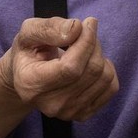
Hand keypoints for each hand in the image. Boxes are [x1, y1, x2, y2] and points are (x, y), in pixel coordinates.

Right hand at [0, 17, 118, 120]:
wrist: (26, 77)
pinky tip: (91, 63)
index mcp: (32, 83)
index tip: (88, 22)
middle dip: (93, 44)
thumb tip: (76, 29)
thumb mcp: (29, 32)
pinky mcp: (83, 114)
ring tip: (84, 48)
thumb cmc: (28, 51)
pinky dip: (107, 69)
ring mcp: (68, 112)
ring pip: (104, 78)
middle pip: (91, 71)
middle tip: (84, 32)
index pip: (71, 67)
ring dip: (100, 55)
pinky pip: (111, 88)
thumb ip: (49, 28)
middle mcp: (51, 104)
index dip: (86, 42)